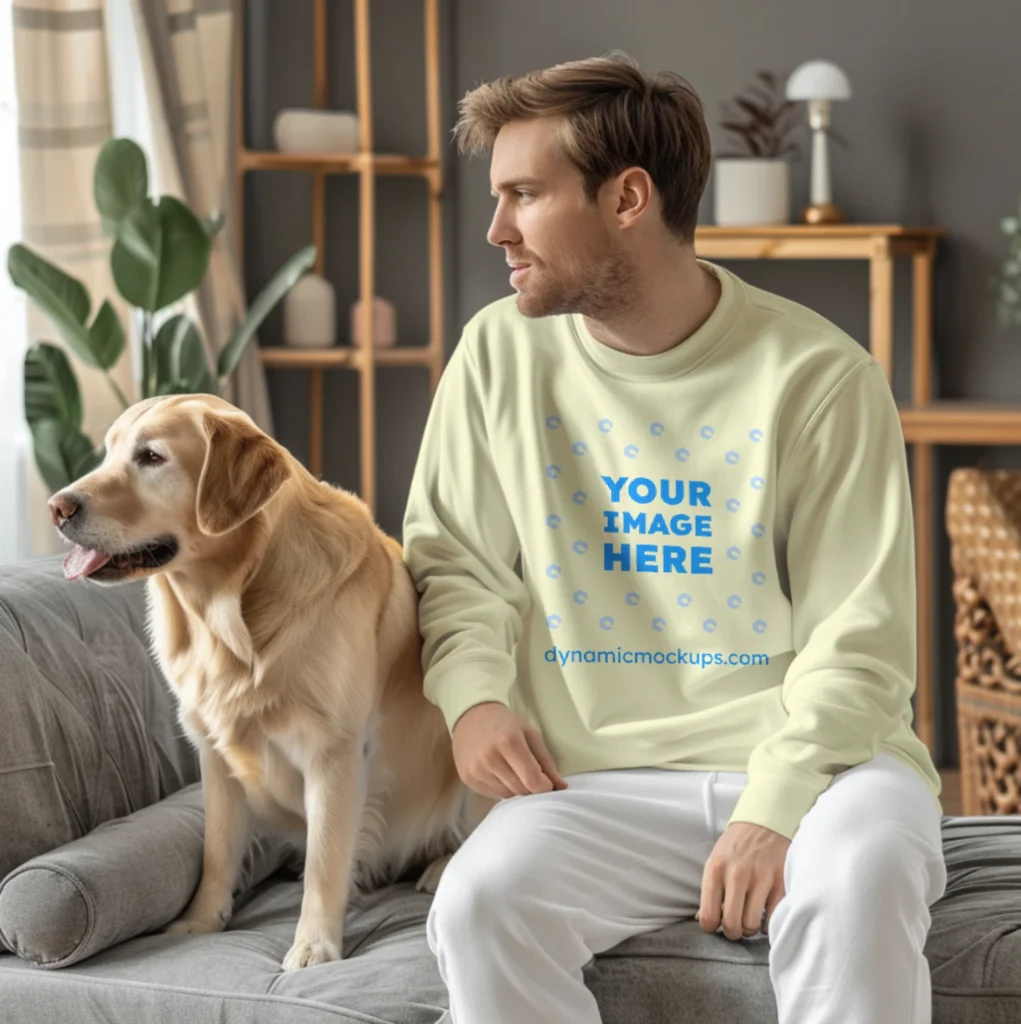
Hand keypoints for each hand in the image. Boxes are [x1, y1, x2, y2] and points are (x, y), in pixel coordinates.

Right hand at [451, 702, 567, 798]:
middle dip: (531, 787)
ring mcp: (476, 769)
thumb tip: (562, 787)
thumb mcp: (530, 735)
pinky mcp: (467, 778)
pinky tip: (499, 772)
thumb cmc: (506, 724)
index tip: (547, 782)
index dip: (545, 787)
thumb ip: (546, 762)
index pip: (533, 781)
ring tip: (513, 770)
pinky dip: (501, 788)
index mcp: (509, 742)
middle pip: (521, 790)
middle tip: (530, 773)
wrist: (472, 717)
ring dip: (516, 788)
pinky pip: (493, 795)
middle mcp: (490, 757)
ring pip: (507, 795)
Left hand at [697, 822, 789, 940]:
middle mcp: (736, 875)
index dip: (712, 927)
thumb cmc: (735, 846)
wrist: (763, 823)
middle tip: (734, 926)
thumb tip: (702, 920)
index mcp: (715, 870)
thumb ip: (709, 890)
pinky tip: (763, 912)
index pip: (708, 917)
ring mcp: (760, 879)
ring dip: (750, 927)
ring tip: (749, 917)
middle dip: (732, 932)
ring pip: (752, 925)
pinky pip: (772, 918)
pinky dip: (767, 922)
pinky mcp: (780, 883)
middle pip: (732, 925)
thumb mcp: (715, 861)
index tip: (717, 923)